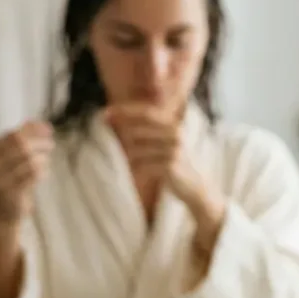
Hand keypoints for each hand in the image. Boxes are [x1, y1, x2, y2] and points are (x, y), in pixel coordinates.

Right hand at [0, 120, 53, 225]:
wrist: (0, 215)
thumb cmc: (8, 183)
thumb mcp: (9, 161)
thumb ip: (21, 142)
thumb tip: (41, 124)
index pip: (11, 135)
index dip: (32, 130)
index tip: (47, 128)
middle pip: (21, 145)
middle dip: (40, 142)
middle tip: (51, 144)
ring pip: (30, 160)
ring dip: (43, 158)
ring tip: (45, 160)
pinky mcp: (11, 193)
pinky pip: (34, 175)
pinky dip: (43, 171)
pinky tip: (43, 172)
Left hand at [104, 105, 219, 219]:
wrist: (192, 185)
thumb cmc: (170, 160)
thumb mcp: (160, 140)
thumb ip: (141, 129)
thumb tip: (113, 117)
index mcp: (172, 125)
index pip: (147, 113)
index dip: (126, 111)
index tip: (105, 113)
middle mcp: (175, 135)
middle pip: (139, 130)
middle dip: (122, 131)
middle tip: (112, 133)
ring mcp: (173, 151)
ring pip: (137, 150)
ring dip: (130, 156)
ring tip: (133, 161)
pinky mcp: (170, 166)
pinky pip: (142, 165)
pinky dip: (137, 169)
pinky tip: (138, 173)